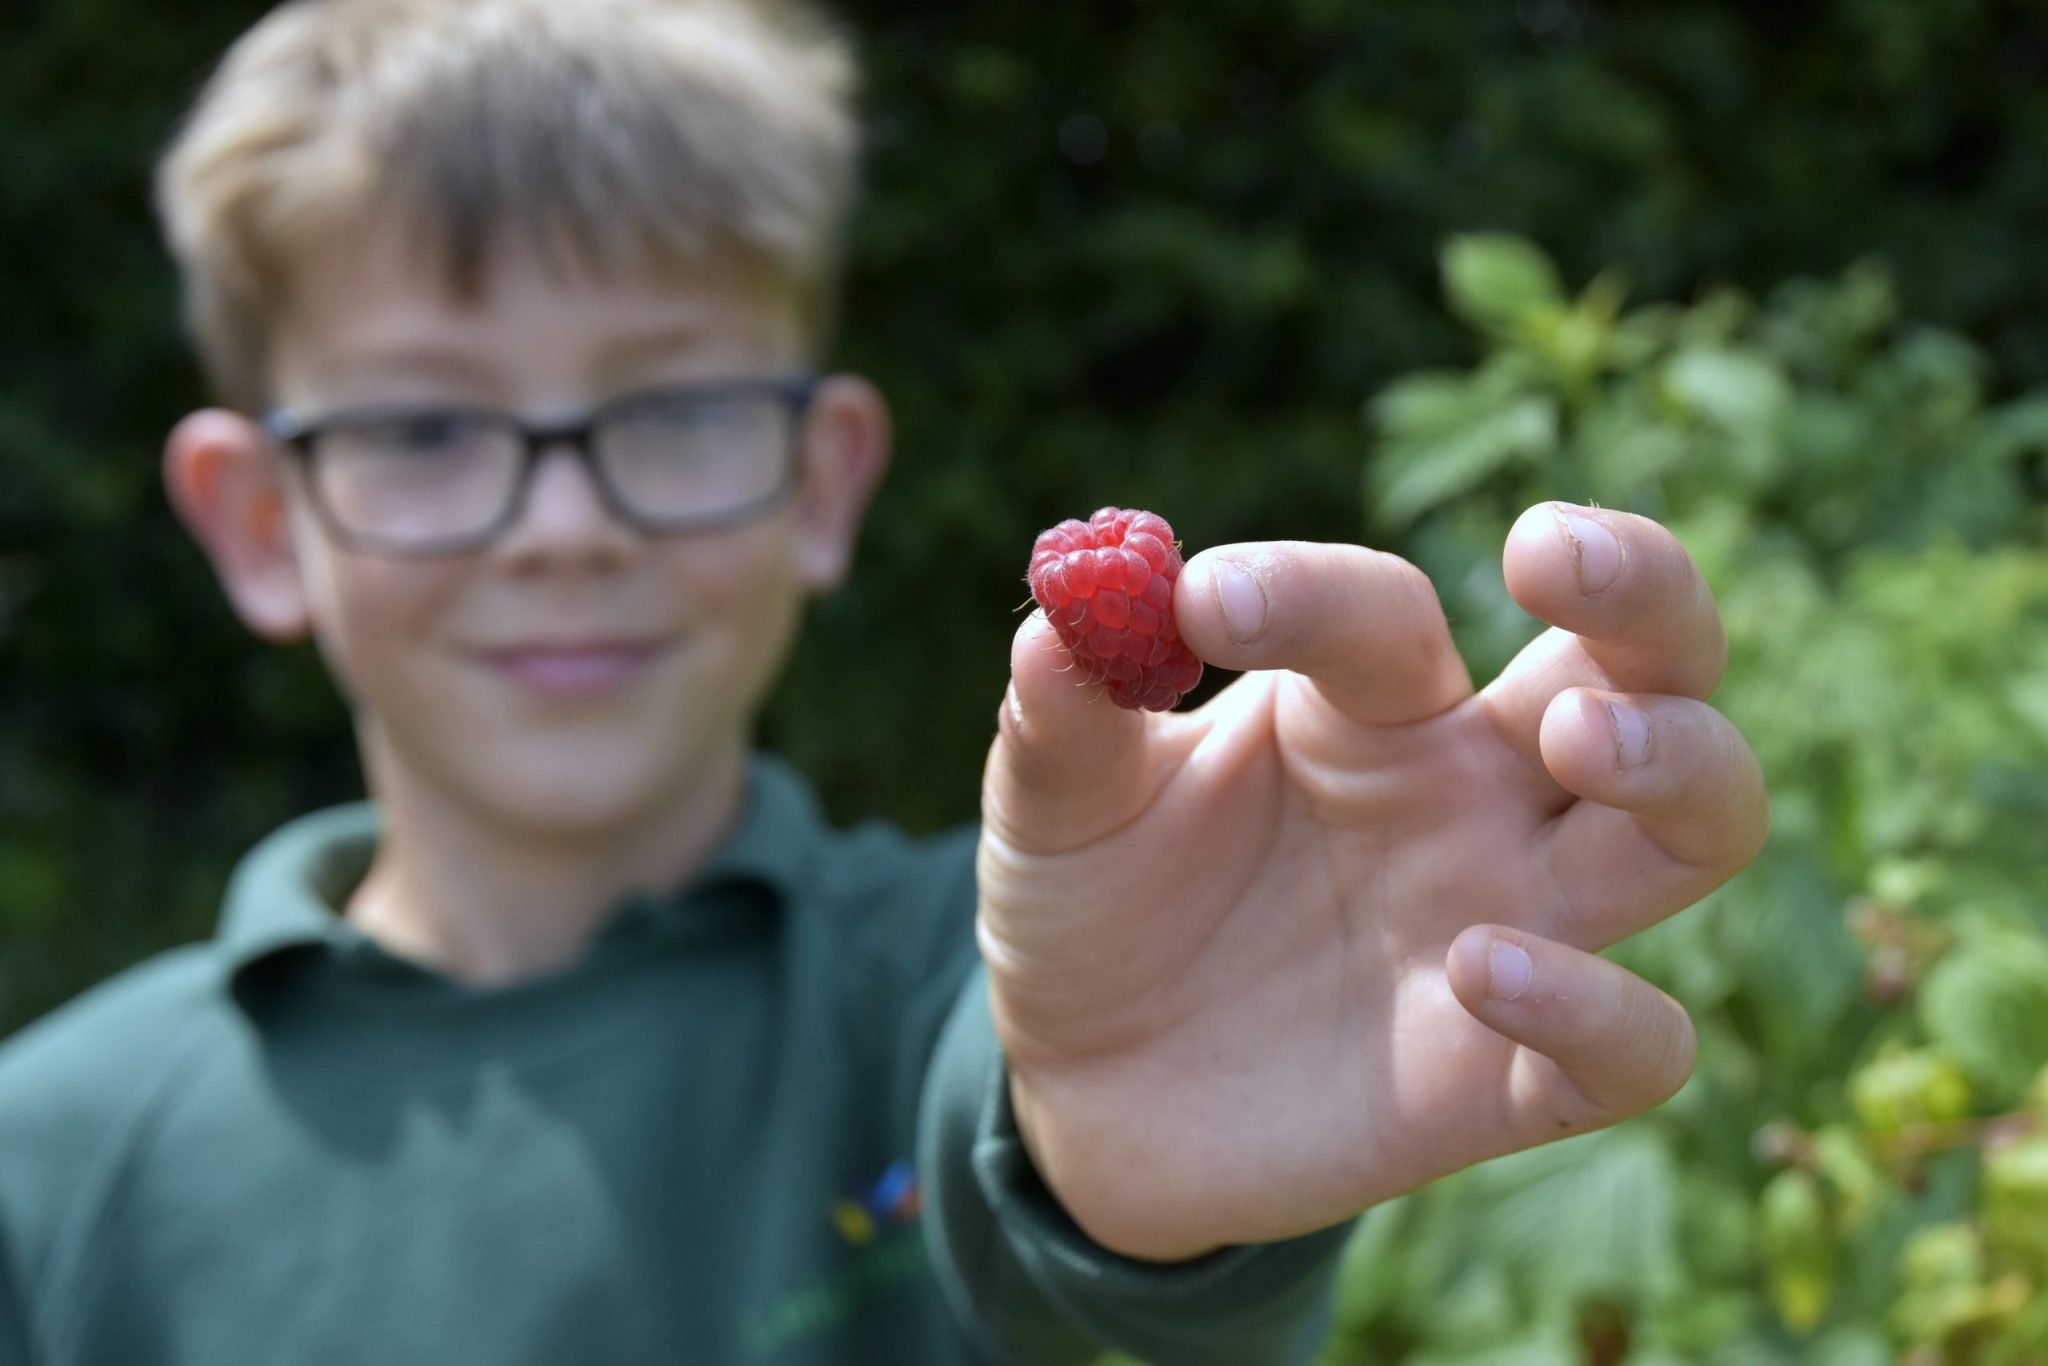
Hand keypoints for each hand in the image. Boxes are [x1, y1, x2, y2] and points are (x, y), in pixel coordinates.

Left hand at [976, 503, 1768, 1261]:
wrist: (1080, 1091)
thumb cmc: (1094, 910)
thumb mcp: (1053, 807)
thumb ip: (1062, 715)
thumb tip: (1063, 616)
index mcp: (1367, 706)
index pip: (1390, 611)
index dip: (1310, 592)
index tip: (1202, 603)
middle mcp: (1472, 796)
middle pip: (1643, 663)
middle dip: (1640, 588)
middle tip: (1549, 555)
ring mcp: (1508, 926)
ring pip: (1699, 827)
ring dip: (1681, 763)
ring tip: (1580, 741)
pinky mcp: (1506, 1082)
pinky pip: (1638, 1048)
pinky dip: (1601, 1008)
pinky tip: (1482, 969)